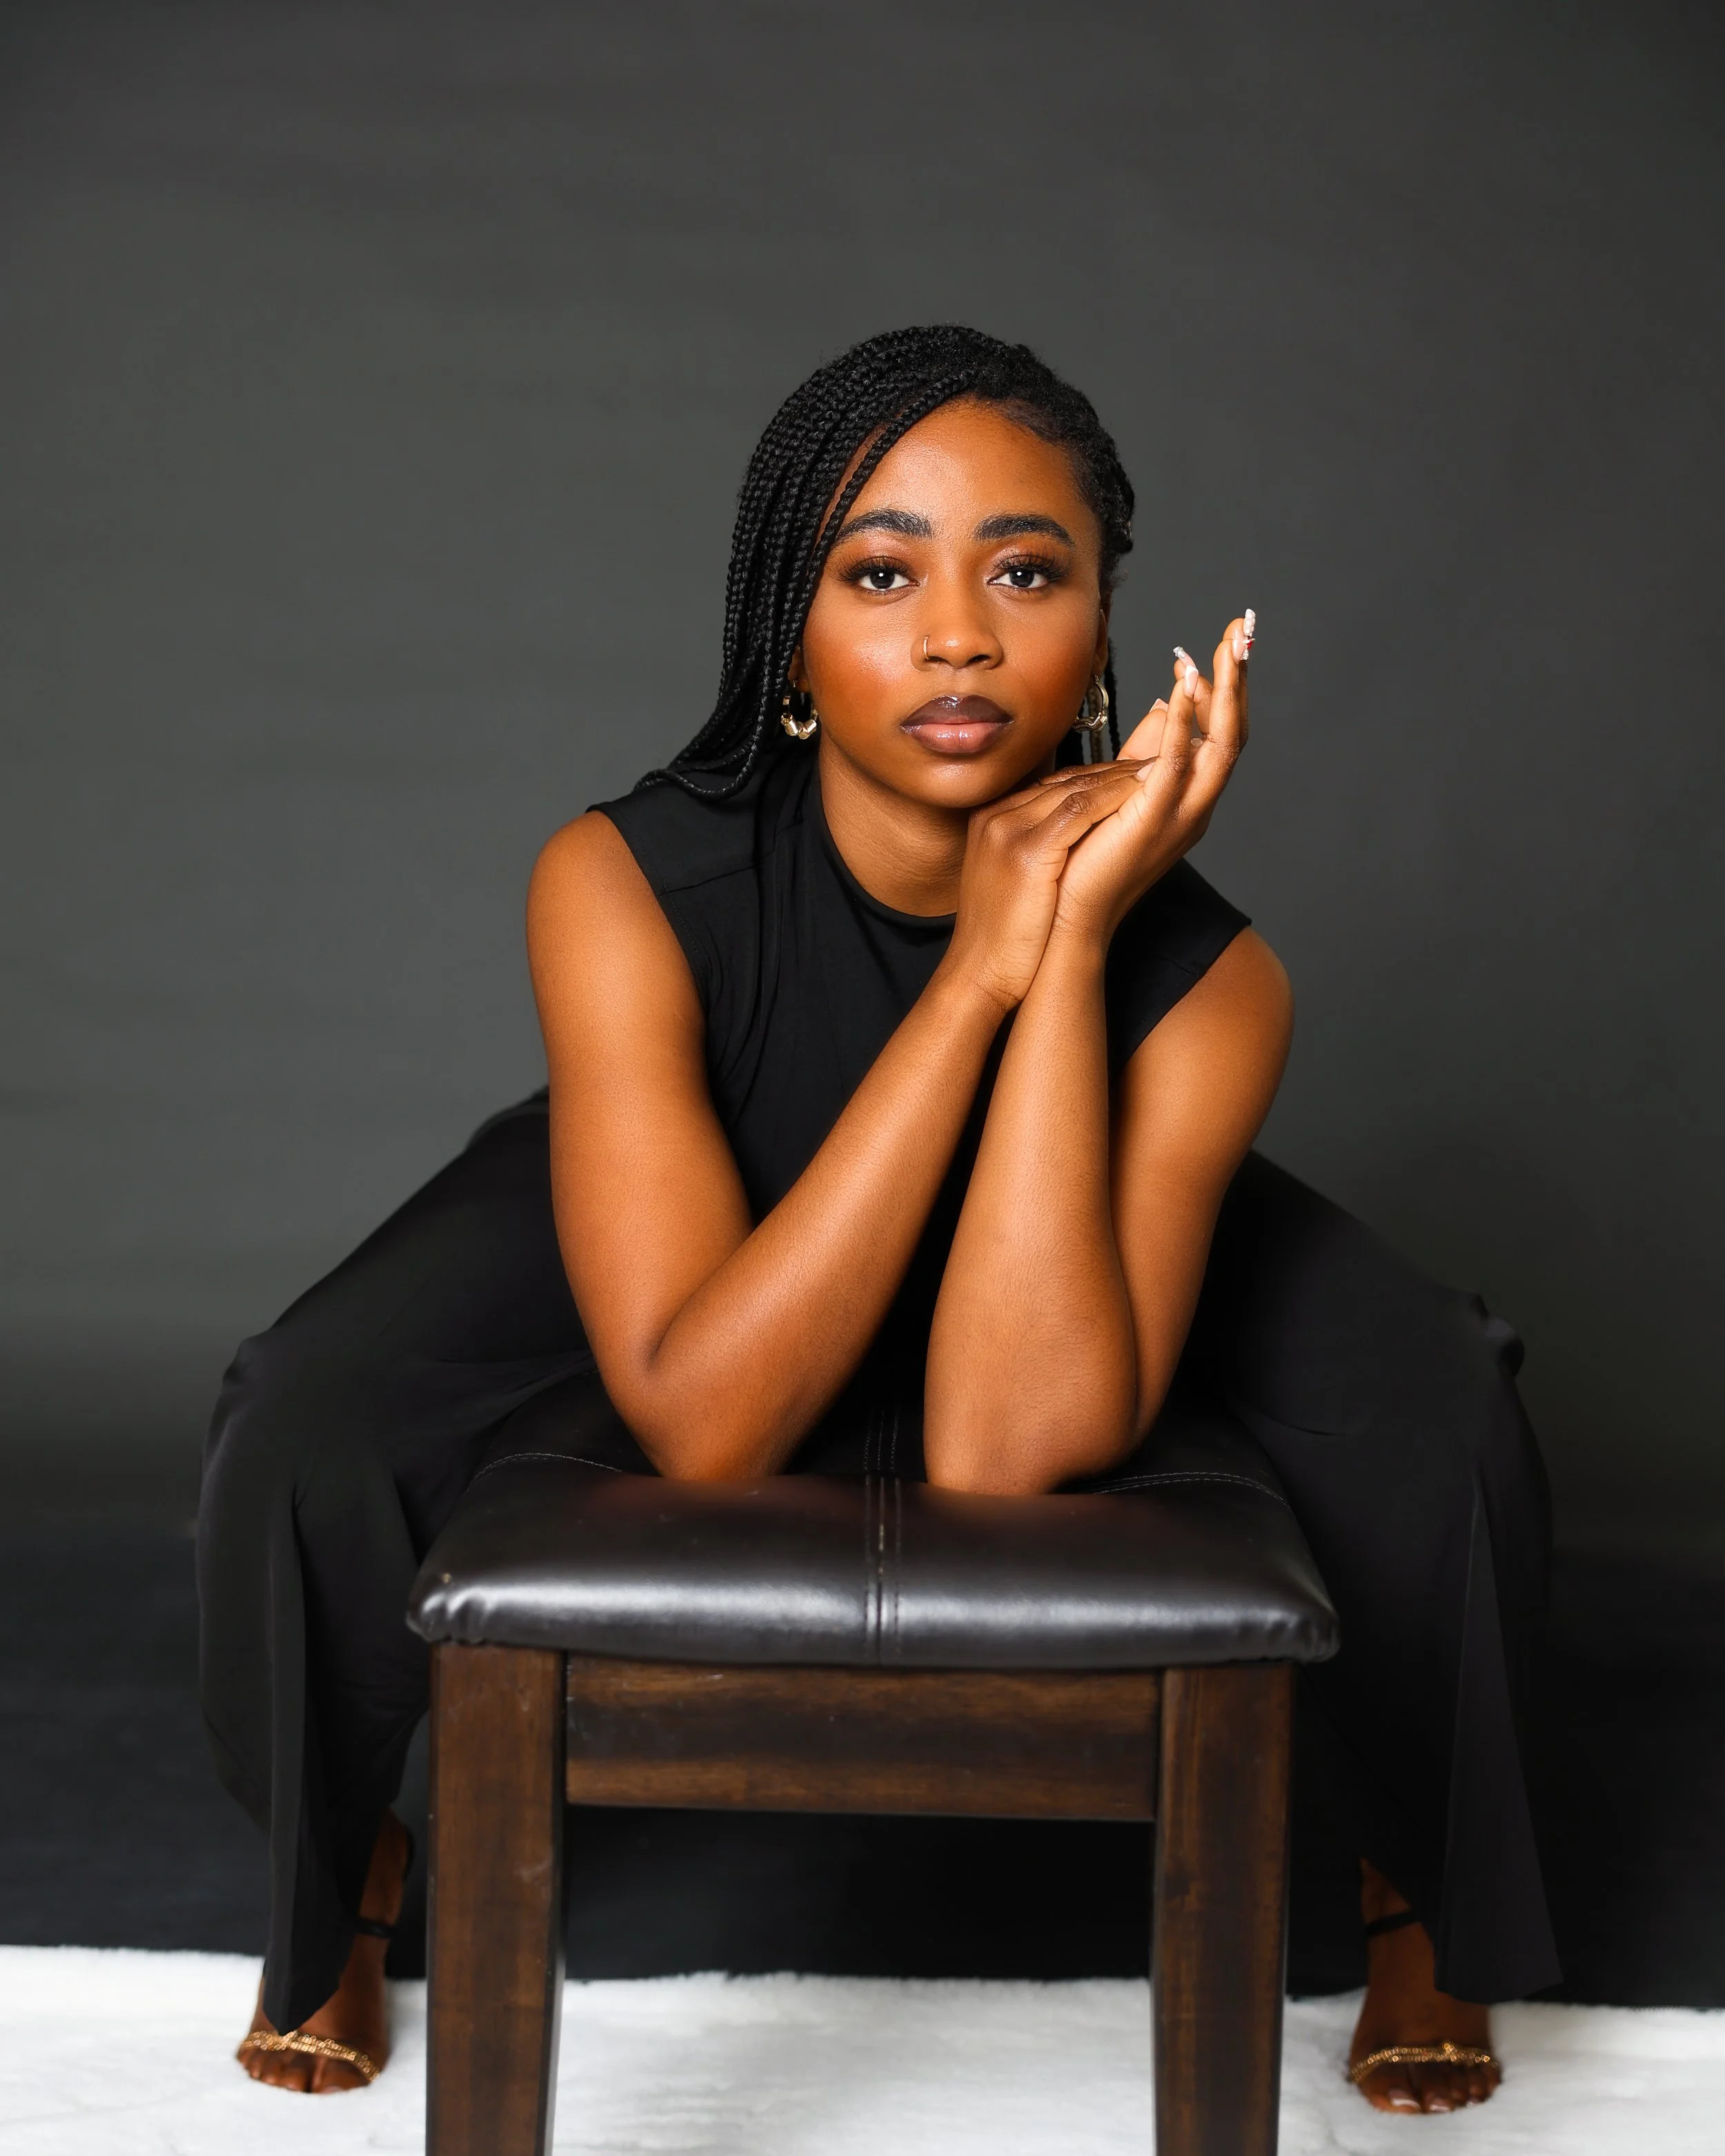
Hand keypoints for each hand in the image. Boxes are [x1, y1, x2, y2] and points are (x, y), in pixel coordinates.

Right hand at [941, 759, 1147, 1011]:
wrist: (979, 974)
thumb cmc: (1005, 939)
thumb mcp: (1016, 881)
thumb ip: (1038, 850)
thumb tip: (1077, 842)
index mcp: (993, 820)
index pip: (1053, 784)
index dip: (1100, 776)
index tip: (1136, 774)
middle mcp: (997, 816)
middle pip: (1066, 780)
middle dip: (1116, 770)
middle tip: (1159, 761)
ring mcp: (1008, 830)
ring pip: (1076, 787)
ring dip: (1123, 777)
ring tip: (1161, 769)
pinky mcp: (1026, 851)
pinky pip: (1080, 810)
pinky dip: (1116, 797)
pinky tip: (1146, 793)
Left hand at [1049, 614, 1251, 942]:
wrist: (1066, 925)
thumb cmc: (1084, 865)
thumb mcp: (1117, 794)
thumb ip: (1140, 753)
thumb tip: (1158, 705)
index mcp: (1187, 798)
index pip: (1218, 731)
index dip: (1225, 685)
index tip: (1225, 640)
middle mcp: (1195, 806)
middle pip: (1233, 731)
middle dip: (1239, 678)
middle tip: (1244, 627)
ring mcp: (1180, 815)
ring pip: (1222, 744)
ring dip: (1225, 692)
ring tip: (1226, 646)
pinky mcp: (1152, 821)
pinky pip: (1175, 765)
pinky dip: (1183, 724)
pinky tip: (1180, 688)